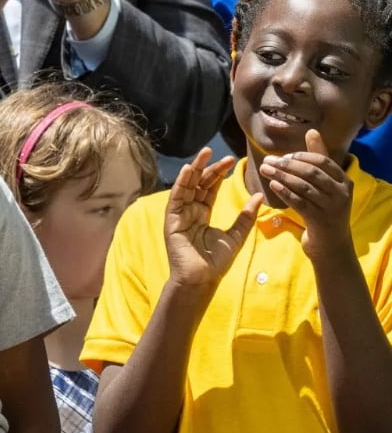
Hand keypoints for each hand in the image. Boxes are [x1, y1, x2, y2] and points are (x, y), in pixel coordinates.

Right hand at [163, 148, 259, 289]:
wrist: (202, 279)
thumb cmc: (216, 262)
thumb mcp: (237, 235)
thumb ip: (246, 216)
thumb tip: (260, 195)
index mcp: (202, 214)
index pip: (209, 189)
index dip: (219, 174)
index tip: (231, 161)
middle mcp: (189, 212)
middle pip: (198, 184)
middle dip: (207, 168)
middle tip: (218, 153)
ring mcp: (179, 215)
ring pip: (187, 187)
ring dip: (194, 170)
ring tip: (203, 154)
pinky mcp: (172, 221)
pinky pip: (176, 198)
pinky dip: (181, 183)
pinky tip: (187, 170)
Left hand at [259, 129, 353, 259]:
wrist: (330, 242)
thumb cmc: (324, 206)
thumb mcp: (325, 183)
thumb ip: (318, 158)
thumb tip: (312, 131)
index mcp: (345, 180)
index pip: (322, 161)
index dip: (301, 155)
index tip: (281, 155)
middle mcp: (342, 192)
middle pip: (312, 172)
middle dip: (287, 164)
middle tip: (268, 160)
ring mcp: (331, 207)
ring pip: (304, 186)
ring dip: (281, 176)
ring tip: (264, 169)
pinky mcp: (319, 220)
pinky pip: (299, 202)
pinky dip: (284, 192)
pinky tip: (272, 184)